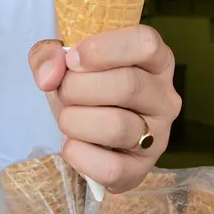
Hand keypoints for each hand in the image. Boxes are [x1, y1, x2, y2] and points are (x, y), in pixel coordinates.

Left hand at [29, 25, 181, 194]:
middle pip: (127, 85)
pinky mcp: (142, 169)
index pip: (146, 43)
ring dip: (75, 121)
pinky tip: (73, 144)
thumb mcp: (64, 60)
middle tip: (63, 91)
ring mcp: (159, 136)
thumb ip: (48, 55)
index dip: (103, 49)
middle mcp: (165, 97)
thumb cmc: (83, 84)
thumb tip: (49, 76)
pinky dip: (79, 155)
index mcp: (156, 60)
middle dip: (78, 87)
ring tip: (68, 117)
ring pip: (117, 127)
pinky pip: (112, 168)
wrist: (82, 124)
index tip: (71, 58)